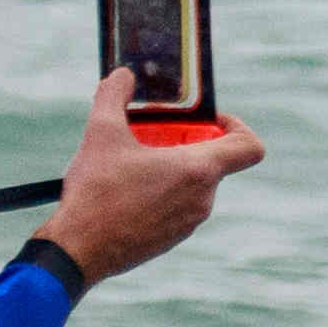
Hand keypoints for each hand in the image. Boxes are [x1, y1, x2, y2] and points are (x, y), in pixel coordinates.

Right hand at [36, 71, 261, 283]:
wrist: (78, 251)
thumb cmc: (96, 193)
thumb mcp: (101, 132)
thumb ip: (113, 94)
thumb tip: (123, 76)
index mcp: (197, 170)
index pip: (249, 147)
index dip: (237, 126)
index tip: (208, 121)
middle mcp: (202, 199)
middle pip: (213, 160)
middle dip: (186, 141)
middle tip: (152, 134)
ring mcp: (189, 223)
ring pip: (194, 184)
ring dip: (172, 166)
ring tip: (133, 161)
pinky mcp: (173, 239)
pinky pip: (179, 205)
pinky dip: (163, 191)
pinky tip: (126, 189)